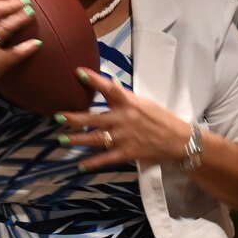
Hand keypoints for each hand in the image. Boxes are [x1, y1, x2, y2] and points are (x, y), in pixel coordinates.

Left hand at [55, 68, 192, 170]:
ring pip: (96, 139)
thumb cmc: (161, 119)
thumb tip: (109, 83)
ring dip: (78, 139)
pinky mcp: (127, 153)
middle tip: (58, 116)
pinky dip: (93, 163)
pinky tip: (80, 166)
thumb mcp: (144, 102)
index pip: (110, 88)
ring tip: (61, 139)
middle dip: (75, 118)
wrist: (179, 141)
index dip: (94, 79)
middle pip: (95, 118)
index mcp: (129, 103)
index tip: (78, 72)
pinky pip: (106, 159)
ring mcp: (124, 138)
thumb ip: (124, 96)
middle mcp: (124, 119)